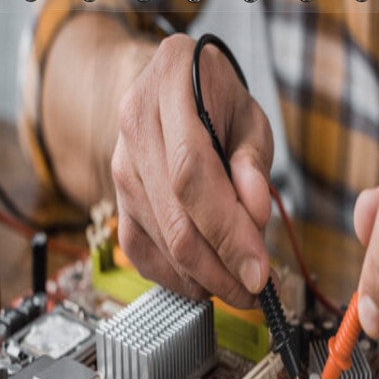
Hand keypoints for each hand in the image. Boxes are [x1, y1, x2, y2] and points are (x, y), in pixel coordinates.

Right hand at [111, 34, 272, 305]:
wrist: (175, 86)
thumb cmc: (221, 102)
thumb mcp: (251, 118)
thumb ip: (254, 164)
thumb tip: (257, 215)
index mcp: (171, 93)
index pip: (193, 177)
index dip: (228, 233)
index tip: (259, 273)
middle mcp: (135, 131)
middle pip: (175, 223)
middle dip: (222, 272)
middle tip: (258, 293)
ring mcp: (120, 169)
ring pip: (161, 246)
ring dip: (206, 280)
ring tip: (242, 285)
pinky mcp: (119, 200)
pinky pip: (142, 253)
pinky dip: (177, 278)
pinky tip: (207, 281)